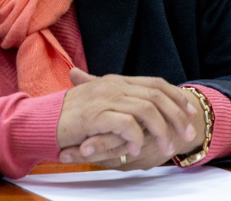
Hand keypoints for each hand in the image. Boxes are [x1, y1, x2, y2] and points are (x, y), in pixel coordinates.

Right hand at [56, 69, 201, 164]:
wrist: (41, 119)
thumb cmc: (69, 116)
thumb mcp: (97, 103)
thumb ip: (117, 101)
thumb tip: (142, 109)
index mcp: (115, 81)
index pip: (155, 83)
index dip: (176, 96)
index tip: (190, 112)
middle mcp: (112, 86)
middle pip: (156, 96)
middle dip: (177, 116)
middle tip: (188, 134)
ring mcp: (104, 99)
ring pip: (146, 110)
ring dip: (161, 130)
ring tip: (166, 148)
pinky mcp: (95, 115)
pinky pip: (126, 124)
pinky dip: (135, 137)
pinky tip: (136, 149)